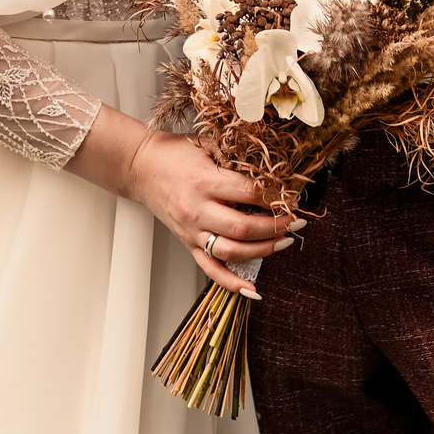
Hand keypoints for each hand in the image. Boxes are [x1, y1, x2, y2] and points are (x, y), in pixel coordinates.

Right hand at [69, 110, 295, 295]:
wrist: (139, 166)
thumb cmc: (174, 152)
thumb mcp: (206, 145)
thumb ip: (235, 158)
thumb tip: (271, 170)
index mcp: (204, 181)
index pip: (248, 193)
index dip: (274, 196)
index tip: (291, 195)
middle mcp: (197, 209)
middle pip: (243, 227)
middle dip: (275, 227)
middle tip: (294, 222)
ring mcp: (192, 230)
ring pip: (231, 251)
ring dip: (263, 251)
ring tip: (283, 243)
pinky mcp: (187, 243)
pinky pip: (210, 269)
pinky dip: (232, 283)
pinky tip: (252, 289)